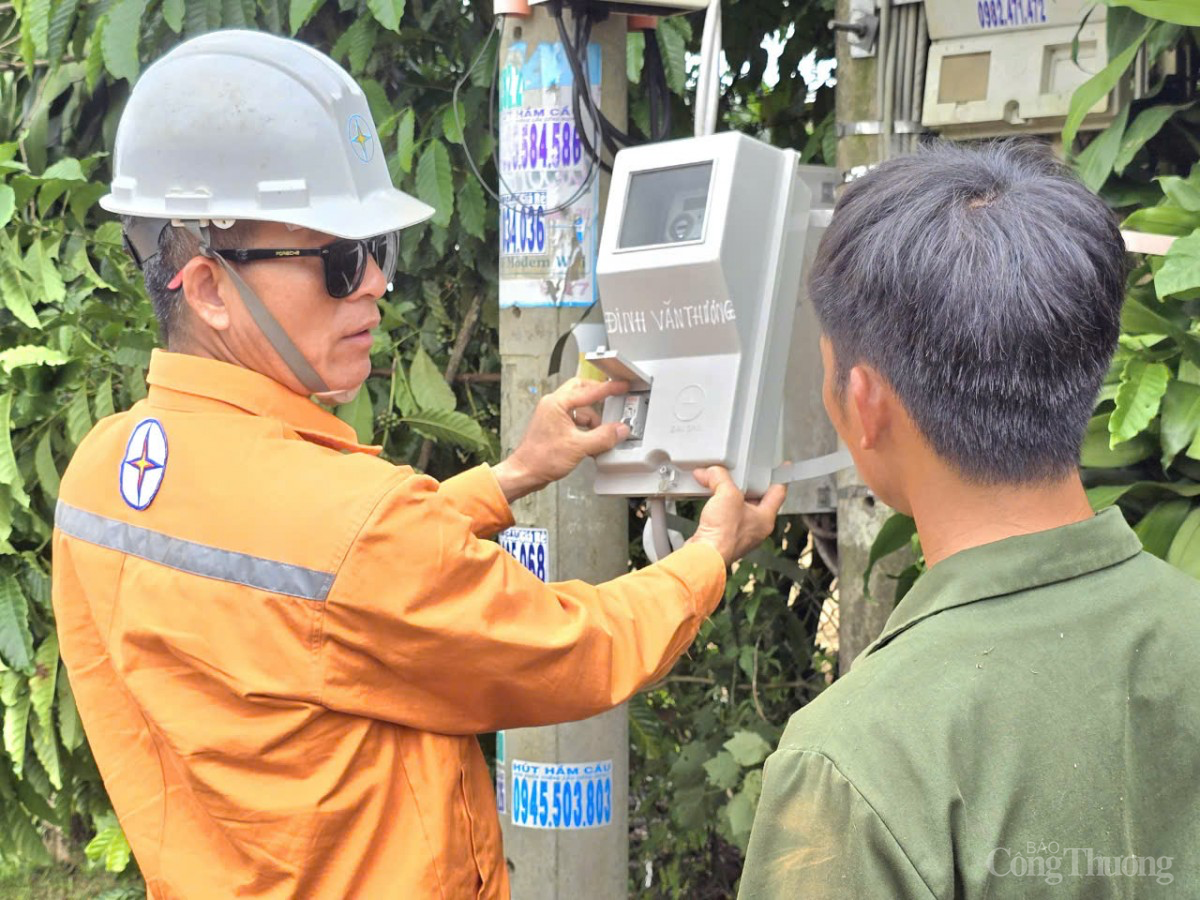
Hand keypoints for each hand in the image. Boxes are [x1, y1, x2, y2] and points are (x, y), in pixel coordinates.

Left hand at [492, 378, 630, 502]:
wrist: (525, 473)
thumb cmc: (541, 458)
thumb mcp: (579, 447)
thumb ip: (603, 437)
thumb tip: (619, 430)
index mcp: (556, 403)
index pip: (588, 391)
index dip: (609, 388)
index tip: (622, 386)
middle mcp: (553, 405)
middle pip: (581, 391)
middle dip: (598, 396)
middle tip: (613, 399)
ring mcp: (552, 416)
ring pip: (579, 408)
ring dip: (593, 419)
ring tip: (603, 433)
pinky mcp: (554, 427)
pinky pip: (575, 420)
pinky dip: (586, 428)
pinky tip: (592, 441)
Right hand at [687, 467, 786, 565]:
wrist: (704, 555)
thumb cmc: (724, 534)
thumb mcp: (727, 494)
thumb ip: (720, 478)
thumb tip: (711, 472)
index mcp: (765, 518)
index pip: (778, 493)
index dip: (779, 477)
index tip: (782, 468)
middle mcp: (755, 528)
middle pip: (756, 498)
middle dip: (747, 484)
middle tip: (742, 471)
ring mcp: (739, 534)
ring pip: (738, 507)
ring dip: (729, 494)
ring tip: (720, 482)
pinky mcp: (723, 536)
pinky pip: (723, 515)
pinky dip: (716, 504)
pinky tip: (708, 498)